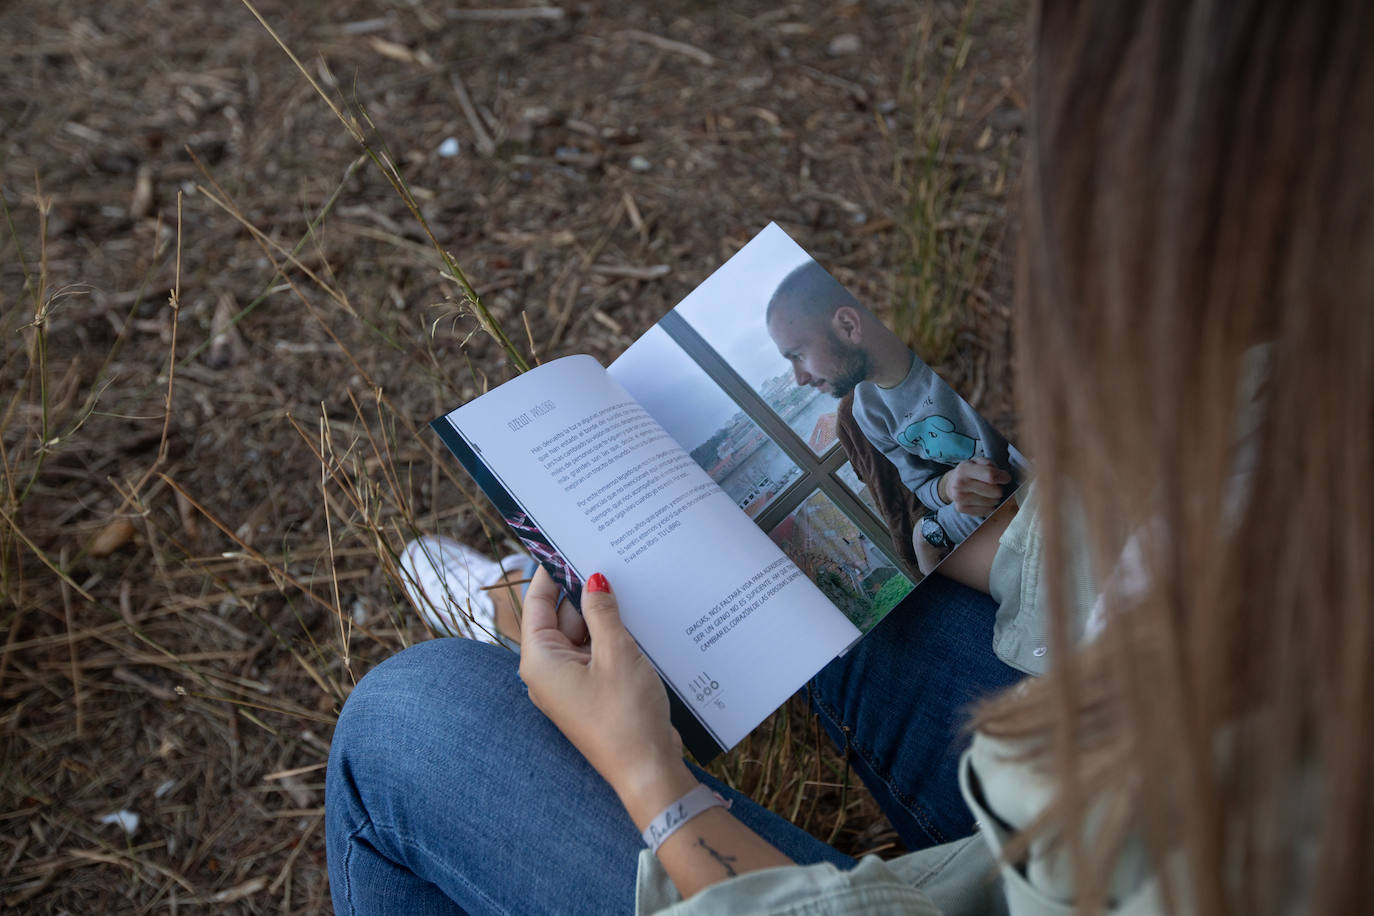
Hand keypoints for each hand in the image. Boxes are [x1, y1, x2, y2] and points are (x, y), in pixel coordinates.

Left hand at [518, 569, 695, 823]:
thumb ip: (603, 612)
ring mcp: (570, 685)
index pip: (536, 603)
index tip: (564, 544)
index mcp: (540, 661)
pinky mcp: (592, 693)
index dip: (549, 572)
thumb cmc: (626, 717)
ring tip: (628, 587)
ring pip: (582, 635)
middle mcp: (549, 672)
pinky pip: (597, 654)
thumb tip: (594, 579)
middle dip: (584, 593)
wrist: (648, 772)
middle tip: (609, 560)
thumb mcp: (617, 653)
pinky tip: (636, 621)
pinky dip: (612, 638)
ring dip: (603, 617)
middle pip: (560, 617)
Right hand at [938, 457, 1011, 515]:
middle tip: (995, 486)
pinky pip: (986, 511)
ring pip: (992, 502)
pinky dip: (989, 506)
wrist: (950, 484)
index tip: (1006, 478)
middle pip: (994, 491)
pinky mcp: (961, 508)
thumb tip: (1004, 477)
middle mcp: (960, 484)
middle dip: (999, 489)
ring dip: (995, 498)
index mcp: (964, 469)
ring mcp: (960, 498)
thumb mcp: (977, 461)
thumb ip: (990, 465)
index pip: (990, 476)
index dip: (1003, 477)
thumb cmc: (969, 472)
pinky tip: (985, 500)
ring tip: (989, 493)